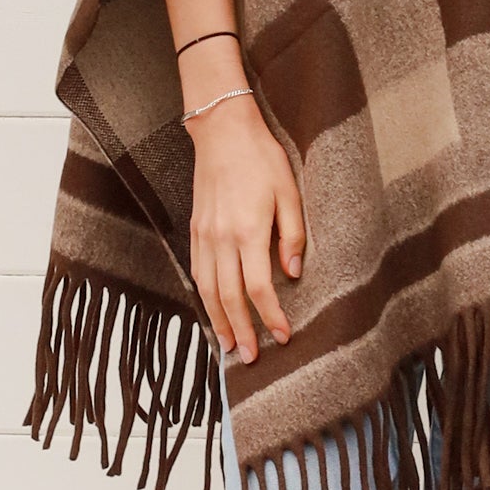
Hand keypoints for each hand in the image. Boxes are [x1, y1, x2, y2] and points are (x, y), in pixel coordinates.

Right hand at [187, 94, 305, 362]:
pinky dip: (205, 297)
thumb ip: (293, 234)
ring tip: (231, 346)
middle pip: (230, 298)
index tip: (283, 335)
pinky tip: (213, 310)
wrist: (222, 131)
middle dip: (243, 330)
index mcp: (249, 231)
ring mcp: (205, 235)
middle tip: (253, 357)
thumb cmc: (261, 158)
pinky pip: (198, 272)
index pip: (259, 288)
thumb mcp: (289, 191)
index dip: (271, 316)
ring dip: (220, 321)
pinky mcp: (196, 230)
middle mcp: (222, 238)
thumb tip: (293, 272)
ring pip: (209, 290)